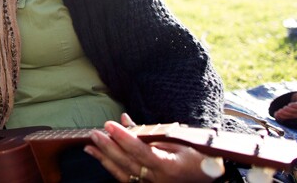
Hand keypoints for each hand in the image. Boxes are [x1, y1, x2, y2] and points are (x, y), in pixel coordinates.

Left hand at [84, 114, 218, 182]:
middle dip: (109, 147)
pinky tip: (99, 157)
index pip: (140, 151)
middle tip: (95, 133)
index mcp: (168, 166)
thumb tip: (125, 120)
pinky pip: (125, 178)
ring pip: (123, 173)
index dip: (123, 138)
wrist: (206, 177)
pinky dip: (111, 167)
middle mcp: (157, 179)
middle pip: (128, 163)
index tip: (110, 124)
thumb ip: (151, 133)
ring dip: (104, 159)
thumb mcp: (178, 140)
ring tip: (90, 146)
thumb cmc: (195, 155)